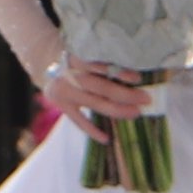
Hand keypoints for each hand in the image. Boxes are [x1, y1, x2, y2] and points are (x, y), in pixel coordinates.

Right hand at [43, 61, 157, 132]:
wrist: (46, 64)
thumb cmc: (78, 60)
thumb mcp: (87, 54)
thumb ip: (104, 62)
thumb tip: (136, 75)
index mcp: (78, 58)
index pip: (101, 65)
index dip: (120, 72)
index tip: (138, 78)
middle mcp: (70, 75)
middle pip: (101, 87)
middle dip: (125, 94)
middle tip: (145, 98)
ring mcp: (64, 91)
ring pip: (94, 103)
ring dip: (117, 110)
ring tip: (135, 113)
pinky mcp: (61, 105)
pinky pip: (79, 120)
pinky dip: (92, 130)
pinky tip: (106, 139)